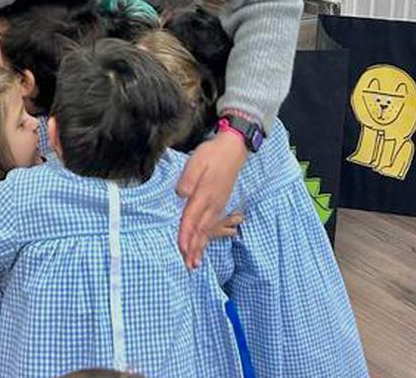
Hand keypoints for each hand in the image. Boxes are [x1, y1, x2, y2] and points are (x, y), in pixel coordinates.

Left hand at [176, 131, 245, 267]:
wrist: (233, 150)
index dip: (185, 235)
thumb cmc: (212, 154)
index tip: (181, 249)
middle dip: (194, 248)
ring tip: (195, 262)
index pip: (191, 218)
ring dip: (201, 246)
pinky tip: (204, 243)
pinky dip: (207, 237)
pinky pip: (212, 224)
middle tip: (188, 265)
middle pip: (201, 229)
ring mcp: (218, 204)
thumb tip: (181, 195)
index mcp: (204, 194)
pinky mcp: (220, 203)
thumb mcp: (196, 162)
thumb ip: (188, 179)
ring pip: (208, 229)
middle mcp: (213, 203)